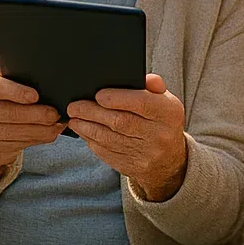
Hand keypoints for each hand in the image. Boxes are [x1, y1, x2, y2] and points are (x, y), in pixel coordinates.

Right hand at [0, 72, 63, 179]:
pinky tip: (52, 131)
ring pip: (14, 132)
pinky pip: (20, 142)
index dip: (16, 91)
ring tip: (58, 122)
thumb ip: (18, 79)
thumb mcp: (2, 83)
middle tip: (54, 113)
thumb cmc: (1, 96)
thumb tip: (48, 82)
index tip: (35, 95)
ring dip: (40, 128)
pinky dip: (40, 137)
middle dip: (35, 114)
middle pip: (7, 113)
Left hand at [67, 74, 186, 200]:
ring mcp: (145, 153)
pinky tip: (83, 131)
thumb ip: (154, 86)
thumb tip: (143, 78)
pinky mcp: (132, 166)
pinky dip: (92, 140)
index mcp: (169, 113)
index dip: (118, 98)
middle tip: (74, 106)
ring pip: (110, 138)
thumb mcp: (165, 101)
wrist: (169, 158)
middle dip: (93, 113)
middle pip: (121, 122)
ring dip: (87, 127)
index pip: (142, 103)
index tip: (98, 95)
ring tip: (74, 118)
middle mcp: (159, 134)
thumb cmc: (161, 122)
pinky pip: (107, 152)